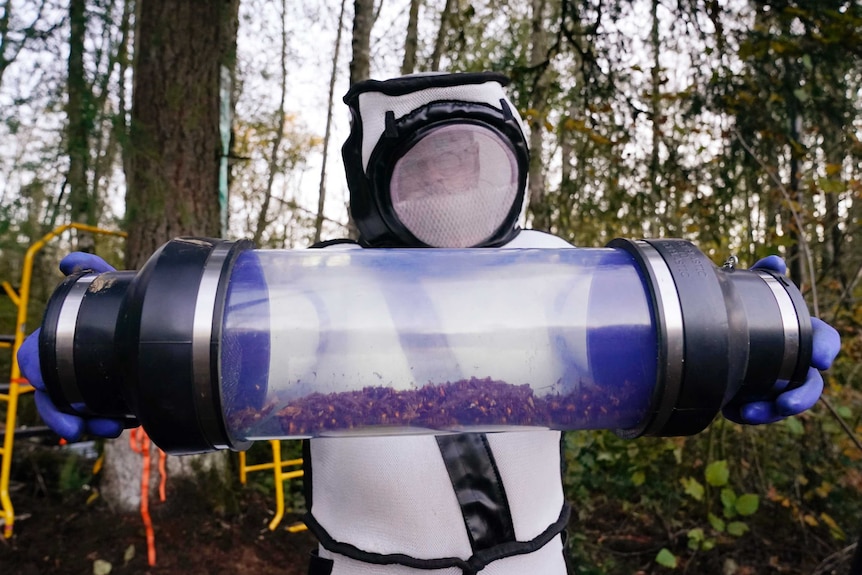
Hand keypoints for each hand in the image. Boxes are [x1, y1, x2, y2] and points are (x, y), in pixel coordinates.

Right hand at [17, 253, 126, 440]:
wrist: (167, 324)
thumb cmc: (129, 302)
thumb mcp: (113, 287)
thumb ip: (93, 270)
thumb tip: (69, 261)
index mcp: (59, 343)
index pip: (37, 366)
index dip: (42, 383)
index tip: (51, 393)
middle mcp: (70, 366)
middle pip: (54, 400)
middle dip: (61, 416)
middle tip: (81, 427)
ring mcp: (91, 384)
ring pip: (79, 413)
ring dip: (90, 423)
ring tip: (111, 428)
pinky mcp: (113, 397)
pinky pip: (104, 416)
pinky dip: (108, 421)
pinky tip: (126, 423)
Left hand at [722, 256, 840, 424]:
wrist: (712, 337)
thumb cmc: (743, 313)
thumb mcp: (749, 293)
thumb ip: (762, 276)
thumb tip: (775, 261)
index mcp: (800, 336)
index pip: (824, 341)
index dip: (827, 348)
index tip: (822, 359)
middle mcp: (794, 364)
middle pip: (811, 385)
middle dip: (802, 397)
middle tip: (785, 403)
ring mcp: (776, 385)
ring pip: (784, 405)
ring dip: (770, 412)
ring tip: (750, 414)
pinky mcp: (755, 399)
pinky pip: (756, 413)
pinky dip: (746, 413)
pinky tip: (731, 412)